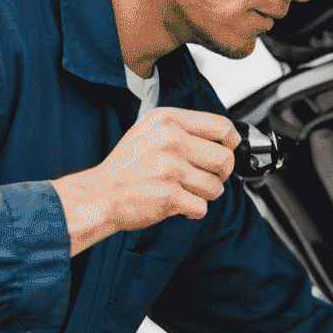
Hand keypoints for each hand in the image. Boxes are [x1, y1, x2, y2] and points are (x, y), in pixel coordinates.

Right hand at [52, 108, 237, 254]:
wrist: (100, 195)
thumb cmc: (127, 167)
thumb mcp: (150, 132)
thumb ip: (183, 129)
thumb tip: (224, 137)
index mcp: (167, 120)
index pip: (222, 126)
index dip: (231, 143)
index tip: (227, 151)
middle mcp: (170, 140)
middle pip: (225, 159)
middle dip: (221, 175)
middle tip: (204, 178)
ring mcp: (170, 168)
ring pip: (216, 187)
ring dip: (204, 195)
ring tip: (184, 191)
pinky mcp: (169, 195)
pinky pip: (202, 207)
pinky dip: (192, 211)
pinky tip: (175, 204)